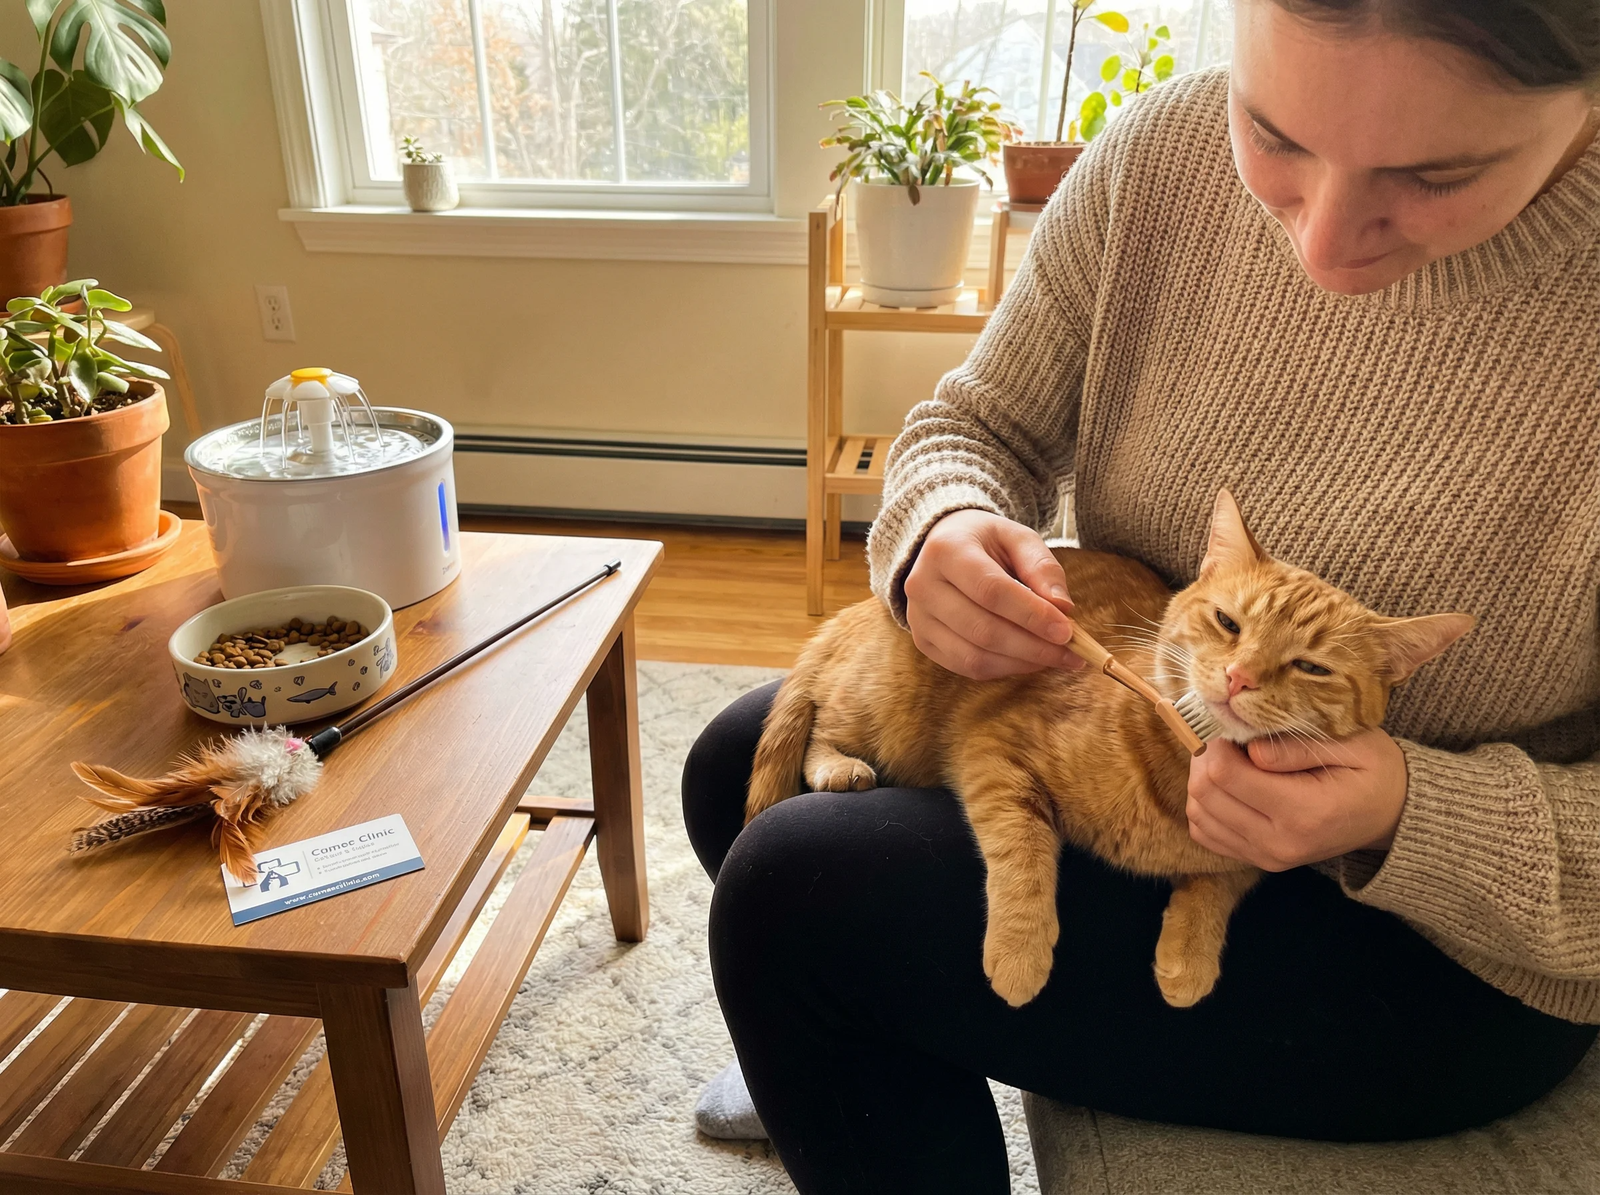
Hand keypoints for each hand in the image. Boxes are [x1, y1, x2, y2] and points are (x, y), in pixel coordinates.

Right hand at [903, 509, 1083, 679]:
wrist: (942, 546)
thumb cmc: (985, 542)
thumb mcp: (1017, 538)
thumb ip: (1042, 567)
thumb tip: (1063, 608)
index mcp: (945, 550)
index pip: (991, 590)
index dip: (1031, 615)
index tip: (1067, 630)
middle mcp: (922, 585)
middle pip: (983, 629)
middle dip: (1033, 646)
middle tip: (1071, 652)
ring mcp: (918, 617)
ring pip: (974, 656)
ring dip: (1022, 662)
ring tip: (1055, 657)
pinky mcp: (923, 641)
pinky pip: (967, 667)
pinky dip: (1004, 669)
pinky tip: (1028, 659)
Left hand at [1185, 730, 1407, 870]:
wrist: (1392, 815)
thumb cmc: (1375, 770)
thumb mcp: (1352, 745)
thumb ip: (1297, 746)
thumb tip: (1249, 750)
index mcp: (1304, 812)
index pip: (1225, 775)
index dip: (1218, 742)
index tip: (1233, 726)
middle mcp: (1280, 843)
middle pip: (1205, 795)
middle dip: (1205, 758)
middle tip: (1227, 737)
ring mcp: (1267, 857)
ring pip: (1199, 814)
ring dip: (1203, 780)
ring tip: (1230, 758)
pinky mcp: (1258, 860)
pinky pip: (1207, 832)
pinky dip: (1207, 805)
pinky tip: (1230, 785)